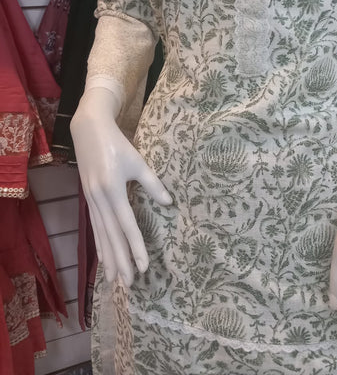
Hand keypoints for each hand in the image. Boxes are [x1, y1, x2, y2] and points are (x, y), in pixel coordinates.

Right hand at [71, 87, 171, 285]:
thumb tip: (169, 203)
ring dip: (109, 258)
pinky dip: (100, 244)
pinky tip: (103, 258)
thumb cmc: (117, 144)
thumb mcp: (138, 161)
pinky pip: (95, 227)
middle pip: (112, 237)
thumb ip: (153, 184)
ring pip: (101, 235)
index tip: (144, 267)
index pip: (127, 226)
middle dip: (121, 261)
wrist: (89, 130)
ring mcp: (91, 200)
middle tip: (130, 284)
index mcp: (112, 190)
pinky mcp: (89, 199)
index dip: (136, 247)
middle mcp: (99, 199)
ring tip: (115, 280)